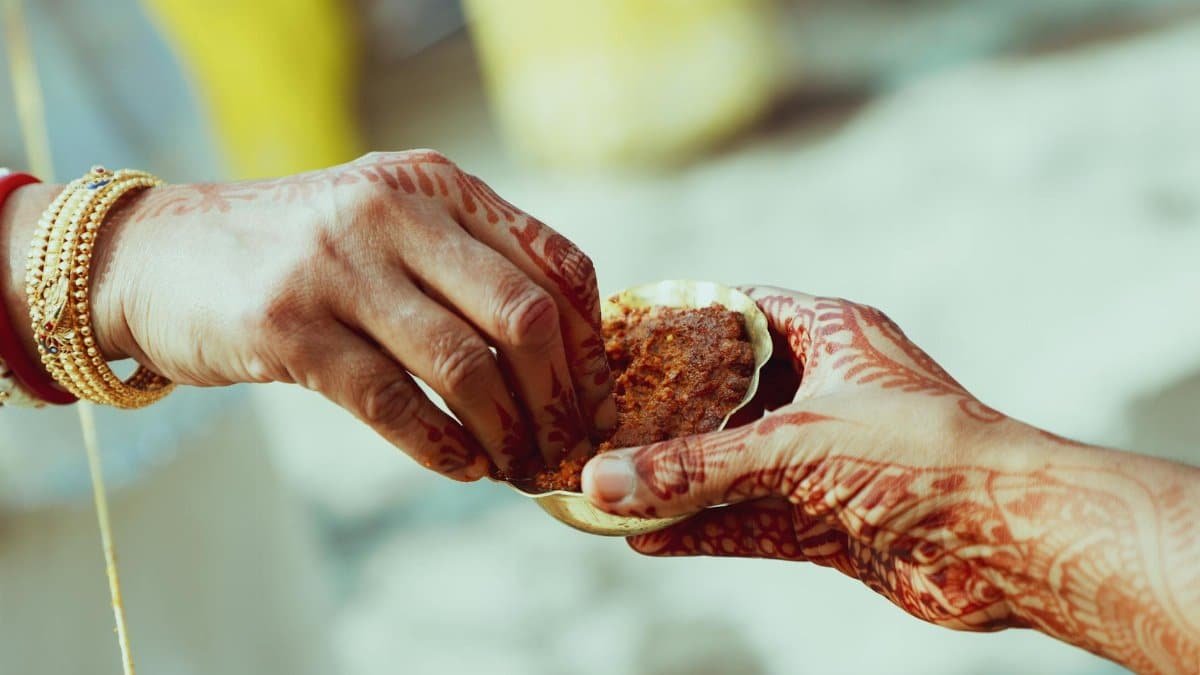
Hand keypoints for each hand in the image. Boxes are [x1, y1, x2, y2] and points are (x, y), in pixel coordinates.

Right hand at [28, 151, 615, 479]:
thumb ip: (466, 263)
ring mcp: (339, 265)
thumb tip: (564, 358)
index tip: (597, 406)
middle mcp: (394, 210)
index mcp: (437, 185)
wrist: (157, 255)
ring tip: (518, 468)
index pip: (557, 265)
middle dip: (561, 400)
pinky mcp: (289, 325)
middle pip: (525, 316)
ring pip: (465, 365)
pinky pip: (392, 401)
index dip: (590, 348)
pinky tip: (463, 467)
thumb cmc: (297, 252)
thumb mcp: (389, 226)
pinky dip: (440, 446)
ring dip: (506, 433)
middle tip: (565, 449)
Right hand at [583, 286, 1017, 627]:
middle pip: (733, 398)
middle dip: (672, 416)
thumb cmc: (924, 458)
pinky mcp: (837, 522)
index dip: (683, 321)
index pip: (742, 312)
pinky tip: (650, 541)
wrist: (1014, 542)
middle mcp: (832, 393)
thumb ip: (696, 466)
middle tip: (605, 425)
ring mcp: (834, 461)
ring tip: (613, 491)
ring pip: (740, 468)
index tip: (622, 336)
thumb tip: (605, 479)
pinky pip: (755, 523)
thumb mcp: (794, 446)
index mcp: (834, 337)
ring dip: (682, 484)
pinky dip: (707, 531)